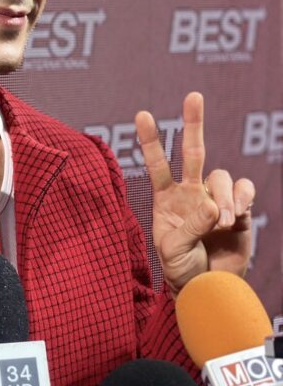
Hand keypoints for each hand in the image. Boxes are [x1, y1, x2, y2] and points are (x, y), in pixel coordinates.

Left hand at [134, 92, 254, 294]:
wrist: (208, 289)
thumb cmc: (182, 270)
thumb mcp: (173, 250)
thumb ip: (189, 226)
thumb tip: (212, 205)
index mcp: (166, 200)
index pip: (157, 164)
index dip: (150, 140)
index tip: (142, 114)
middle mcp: (191, 193)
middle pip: (193, 151)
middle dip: (193, 122)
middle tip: (193, 95)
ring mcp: (216, 199)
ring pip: (221, 176)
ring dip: (224, 196)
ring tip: (222, 222)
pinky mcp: (240, 209)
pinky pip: (244, 189)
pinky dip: (242, 199)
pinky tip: (236, 217)